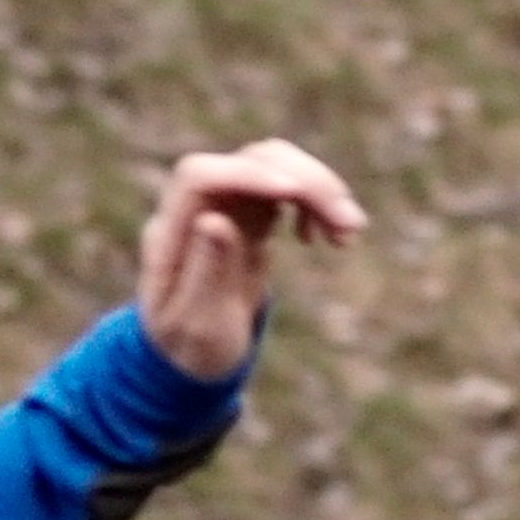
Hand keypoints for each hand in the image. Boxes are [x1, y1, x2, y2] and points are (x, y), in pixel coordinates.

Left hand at [135, 139, 366, 379]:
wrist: (192, 357)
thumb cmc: (189, 348)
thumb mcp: (197, 324)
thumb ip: (206, 273)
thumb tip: (215, 220)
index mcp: (168, 236)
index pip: (200, 178)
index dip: (246, 174)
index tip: (293, 190)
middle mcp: (194, 211)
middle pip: (249, 162)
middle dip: (305, 181)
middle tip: (350, 224)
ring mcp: (224, 207)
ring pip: (277, 166)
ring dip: (321, 189)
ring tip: (351, 232)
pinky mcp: (250, 215)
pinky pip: (290, 189)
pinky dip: (318, 204)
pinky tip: (334, 238)